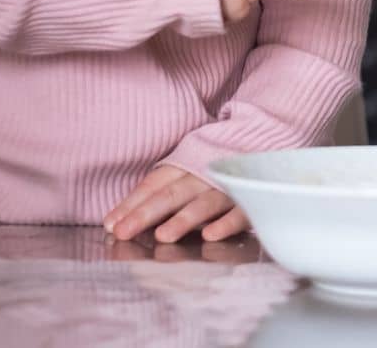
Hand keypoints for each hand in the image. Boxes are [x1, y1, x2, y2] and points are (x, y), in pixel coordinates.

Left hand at [104, 164, 250, 243]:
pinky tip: (211, 235)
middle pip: (172, 194)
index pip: (154, 185)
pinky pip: (241, 212)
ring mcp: (229, 186)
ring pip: (204, 203)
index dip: (132, 203)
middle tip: (124, 232)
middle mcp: (203, 175)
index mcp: (185, 166)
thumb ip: (155, 193)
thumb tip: (115, 220)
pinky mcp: (253, 199)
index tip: (112, 224)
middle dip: (146, 213)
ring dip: (184, 219)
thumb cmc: (213, 166)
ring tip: (162, 236)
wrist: (265, 140)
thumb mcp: (184, 171)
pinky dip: (226, 223)